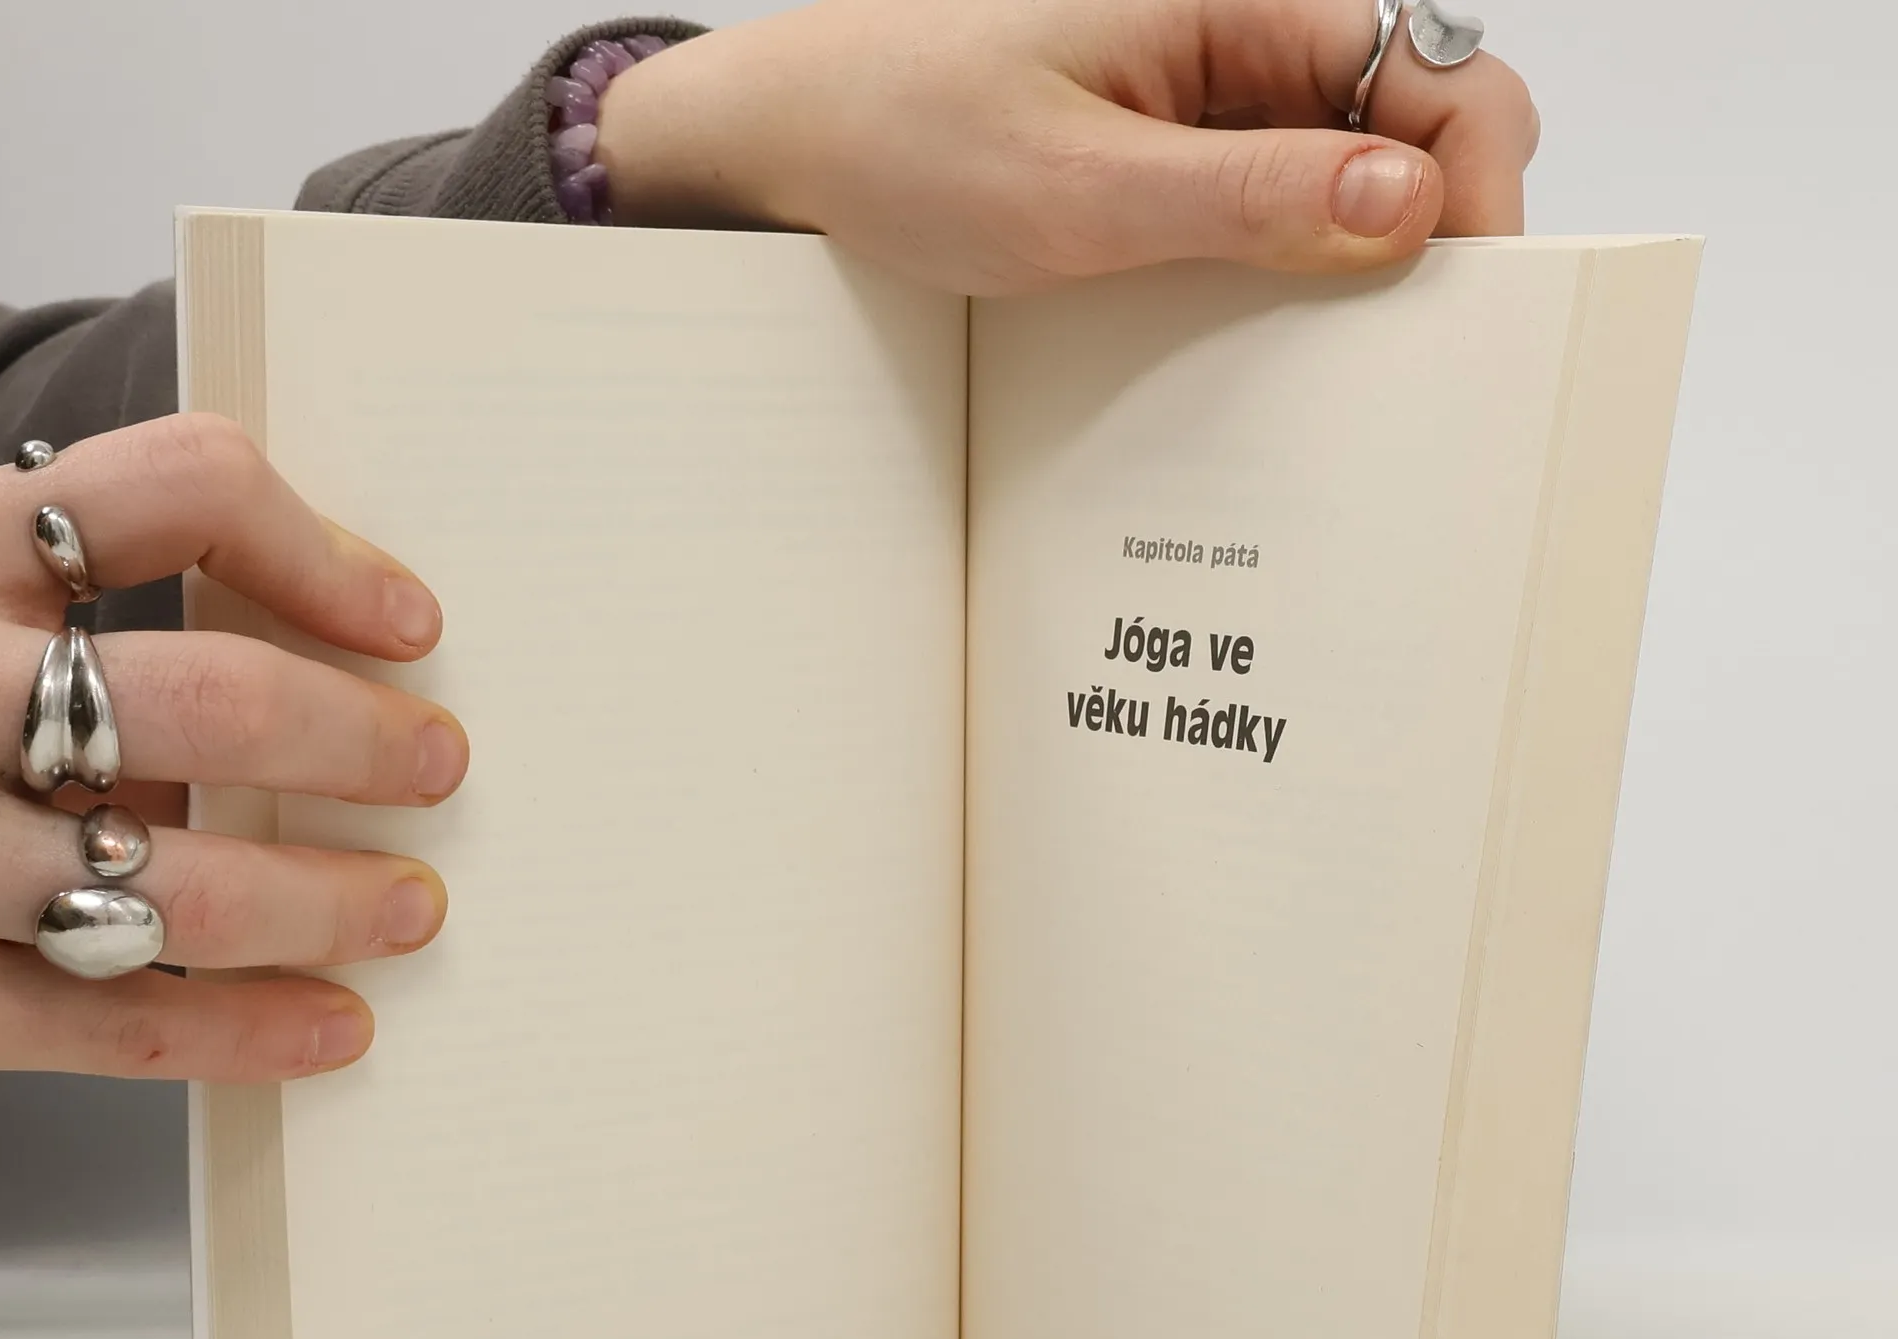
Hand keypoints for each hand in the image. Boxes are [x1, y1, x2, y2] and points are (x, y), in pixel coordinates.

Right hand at [0, 417, 467, 1079]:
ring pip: (173, 880)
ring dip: (323, 901)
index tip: (413, 623)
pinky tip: (331, 1031)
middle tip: (440, 765)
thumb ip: (63, 597)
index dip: (318, 552)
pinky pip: (101, 1019)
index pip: (176, 492)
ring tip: (409, 910)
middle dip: (357, 743)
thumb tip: (320, 665)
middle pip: (207, 702)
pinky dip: (236, 1031)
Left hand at [598, 0, 1539, 293]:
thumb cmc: (904, 132)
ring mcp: (1205, 102)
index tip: (1471, 295)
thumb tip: (1408, 203)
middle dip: (1434, 228)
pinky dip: (1284, 275)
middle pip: (1410, 120)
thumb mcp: (1078, 188)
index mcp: (1234, 0)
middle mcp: (1237, 38)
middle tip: (1410, 352)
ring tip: (1340, 368)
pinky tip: (1262, 345)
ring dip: (1357, 264)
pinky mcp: (1169, 158)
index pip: (1434, 70)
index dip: (1479, 180)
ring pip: (1346, 174)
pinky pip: (1267, 210)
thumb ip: (1246, 197)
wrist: (792, 141)